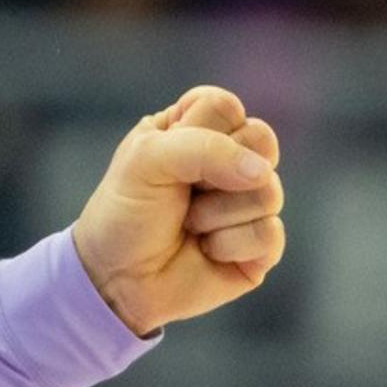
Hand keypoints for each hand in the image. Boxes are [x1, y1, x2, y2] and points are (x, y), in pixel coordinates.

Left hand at [70, 86, 286, 334]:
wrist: (116, 279)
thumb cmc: (126, 214)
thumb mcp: (146, 161)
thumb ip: (204, 148)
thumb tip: (262, 173)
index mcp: (197, 128)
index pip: (225, 107)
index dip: (202, 134)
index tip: (170, 160)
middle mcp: (230, 160)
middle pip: (262, 141)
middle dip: (216, 174)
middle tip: (185, 193)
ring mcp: (248, 202)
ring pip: (268, 192)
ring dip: (217, 215)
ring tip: (190, 226)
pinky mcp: (260, 246)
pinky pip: (270, 234)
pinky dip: (231, 246)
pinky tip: (208, 252)